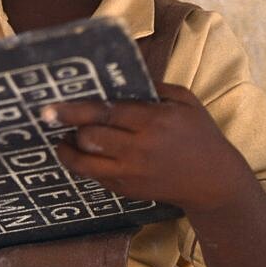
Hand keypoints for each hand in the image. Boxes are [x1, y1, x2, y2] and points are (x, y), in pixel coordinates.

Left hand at [42, 82, 251, 214]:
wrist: (213, 181)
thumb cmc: (200, 134)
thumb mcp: (185, 101)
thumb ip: (153, 86)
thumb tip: (120, 76)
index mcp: (154, 121)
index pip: (105, 113)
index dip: (74, 110)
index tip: (51, 106)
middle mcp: (140, 149)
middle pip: (90, 138)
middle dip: (70, 126)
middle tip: (58, 117)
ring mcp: (132, 173)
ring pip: (85, 163)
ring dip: (68, 150)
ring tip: (63, 139)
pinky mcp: (128, 190)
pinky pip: (95, 177)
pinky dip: (84, 164)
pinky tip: (82, 153)